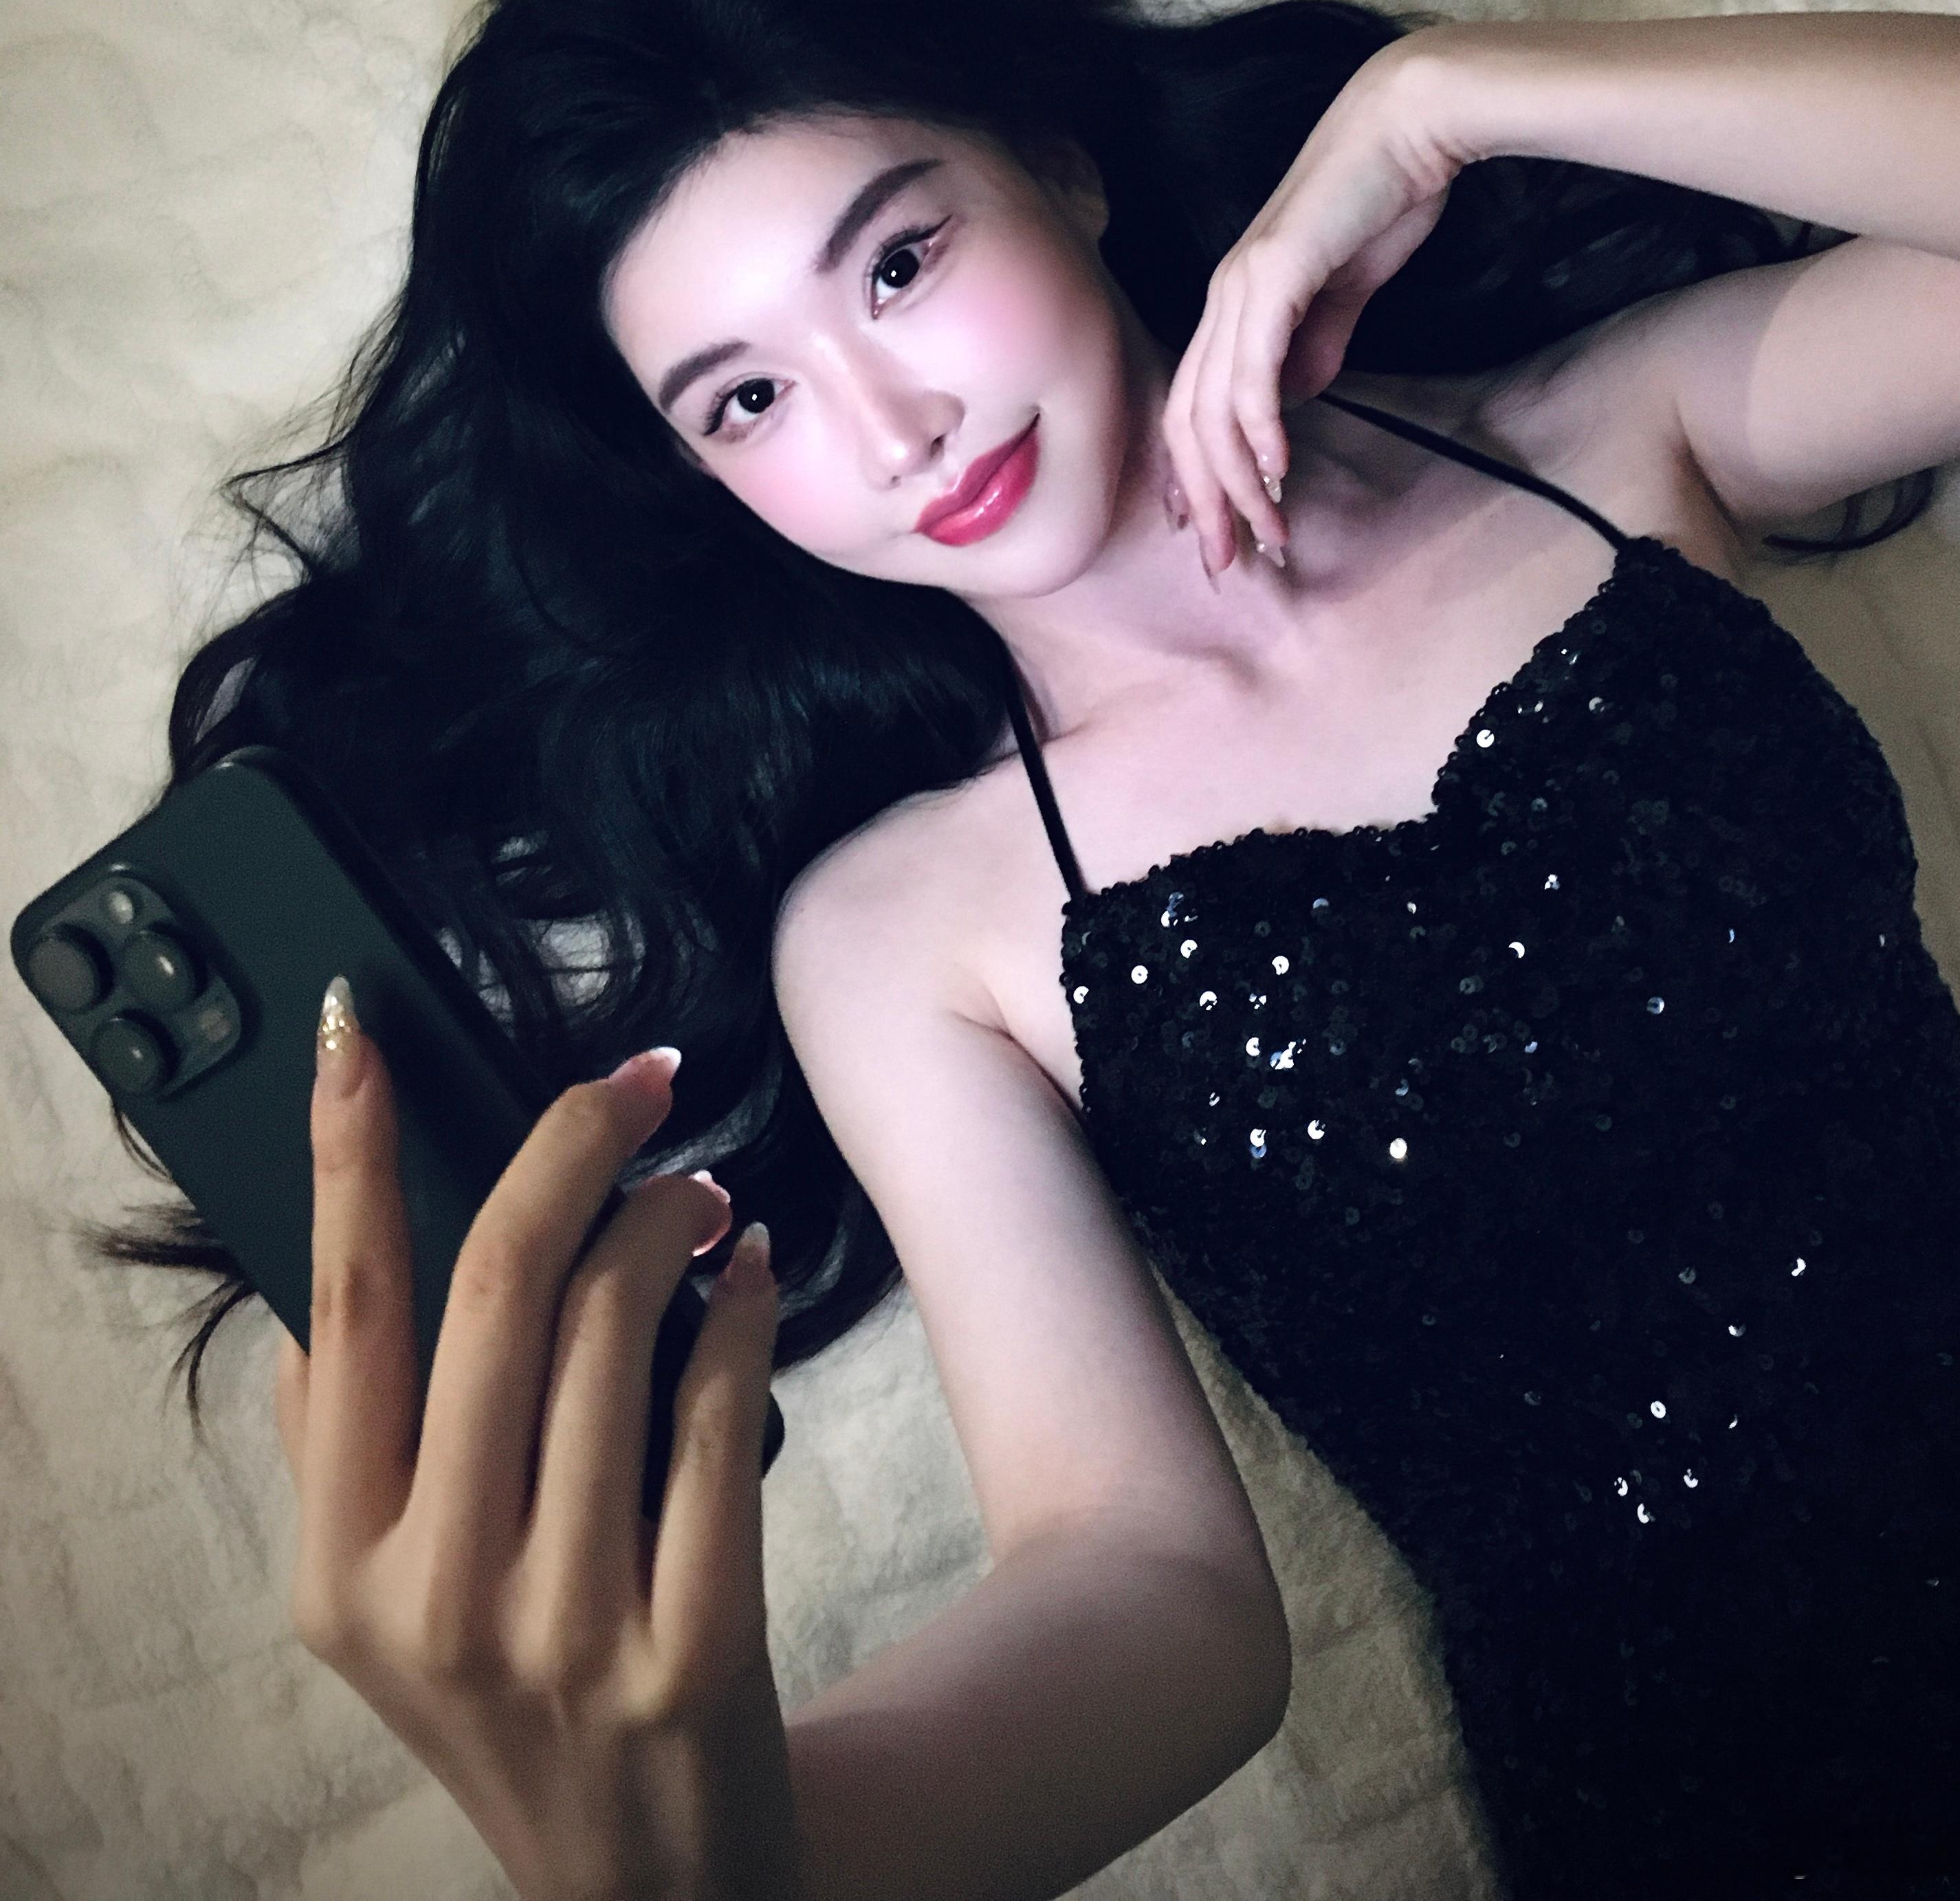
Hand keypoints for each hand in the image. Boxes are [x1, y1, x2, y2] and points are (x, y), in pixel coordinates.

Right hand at [275, 987, 802, 1900]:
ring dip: (667, 1220)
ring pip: (612, 1332)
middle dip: (571, 1143)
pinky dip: (739, 1307)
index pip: (344, 1310)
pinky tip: (747, 1268)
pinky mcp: (692, 1644)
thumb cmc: (522, 1692)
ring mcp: (566, 1630)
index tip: (361, 1028)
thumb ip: (346, 1447)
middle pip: (496, 1289)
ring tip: (696, 1192)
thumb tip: (326, 1265)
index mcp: (341, 1568)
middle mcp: (436, 1600)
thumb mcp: (393, 1600)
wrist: (661, 1878)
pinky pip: (718, 1412)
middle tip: (639, 1078)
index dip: (348, 1153)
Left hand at [1163, 43, 1457, 572]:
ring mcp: (1240, 287)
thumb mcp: (1345, 294)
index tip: (1213, 533)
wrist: (1406, 131)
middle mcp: (1221, 299)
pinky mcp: (1272, 277)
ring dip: (1237, 481)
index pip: (1193, 406)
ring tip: (1264, 532)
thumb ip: (1317, 344)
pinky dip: (1260, 427)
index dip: (1196, 476)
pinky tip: (1276, 470)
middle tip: (1227, 561)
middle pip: (1188, 421)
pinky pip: (1251, 370)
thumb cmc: (1379, 203)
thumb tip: (1299, 398)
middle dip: (1205, 500)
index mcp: (1233, 305)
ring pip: (1215, 408)